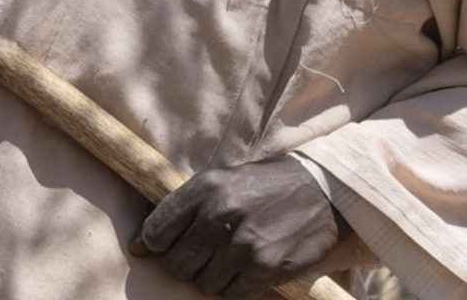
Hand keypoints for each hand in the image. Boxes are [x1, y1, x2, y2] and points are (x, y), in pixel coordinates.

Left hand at [132, 157, 346, 297]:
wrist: (323, 191)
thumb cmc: (266, 185)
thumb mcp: (224, 179)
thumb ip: (186, 206)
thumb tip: (143, 243)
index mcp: (206, 188)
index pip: (156, 231)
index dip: (152, 246)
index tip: (154, 250)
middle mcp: (220, 215)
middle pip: (176, 264)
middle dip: (182, 265)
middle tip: (199, 257)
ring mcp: (243, 245)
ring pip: (202, 284)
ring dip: (210, 278)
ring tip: (228, 260)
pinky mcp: (265, 267)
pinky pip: (231, 295)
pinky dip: (234, 288)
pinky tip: (246, 270)